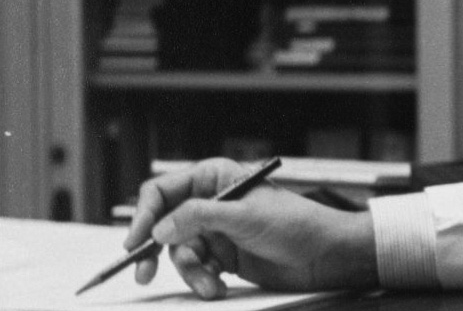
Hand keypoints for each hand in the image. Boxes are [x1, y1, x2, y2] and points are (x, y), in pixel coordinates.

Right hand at [125, 157, 379, 299]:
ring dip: (191, 272)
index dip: (144, 213)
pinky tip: (219, 286)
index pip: (164, 191)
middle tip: (143, 272)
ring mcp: (215, 231)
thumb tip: (160, 227)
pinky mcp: (222, 256)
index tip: (136, 241)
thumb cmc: (295, 223)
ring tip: (210, 284)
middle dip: (154, 250)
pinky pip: (196, 270)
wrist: (324, 255)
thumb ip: (200, 218)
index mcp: (215, 178)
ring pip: (179, 253)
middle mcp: (210, 203)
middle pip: (162, 225)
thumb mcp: (245, 216)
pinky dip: (202, 280)